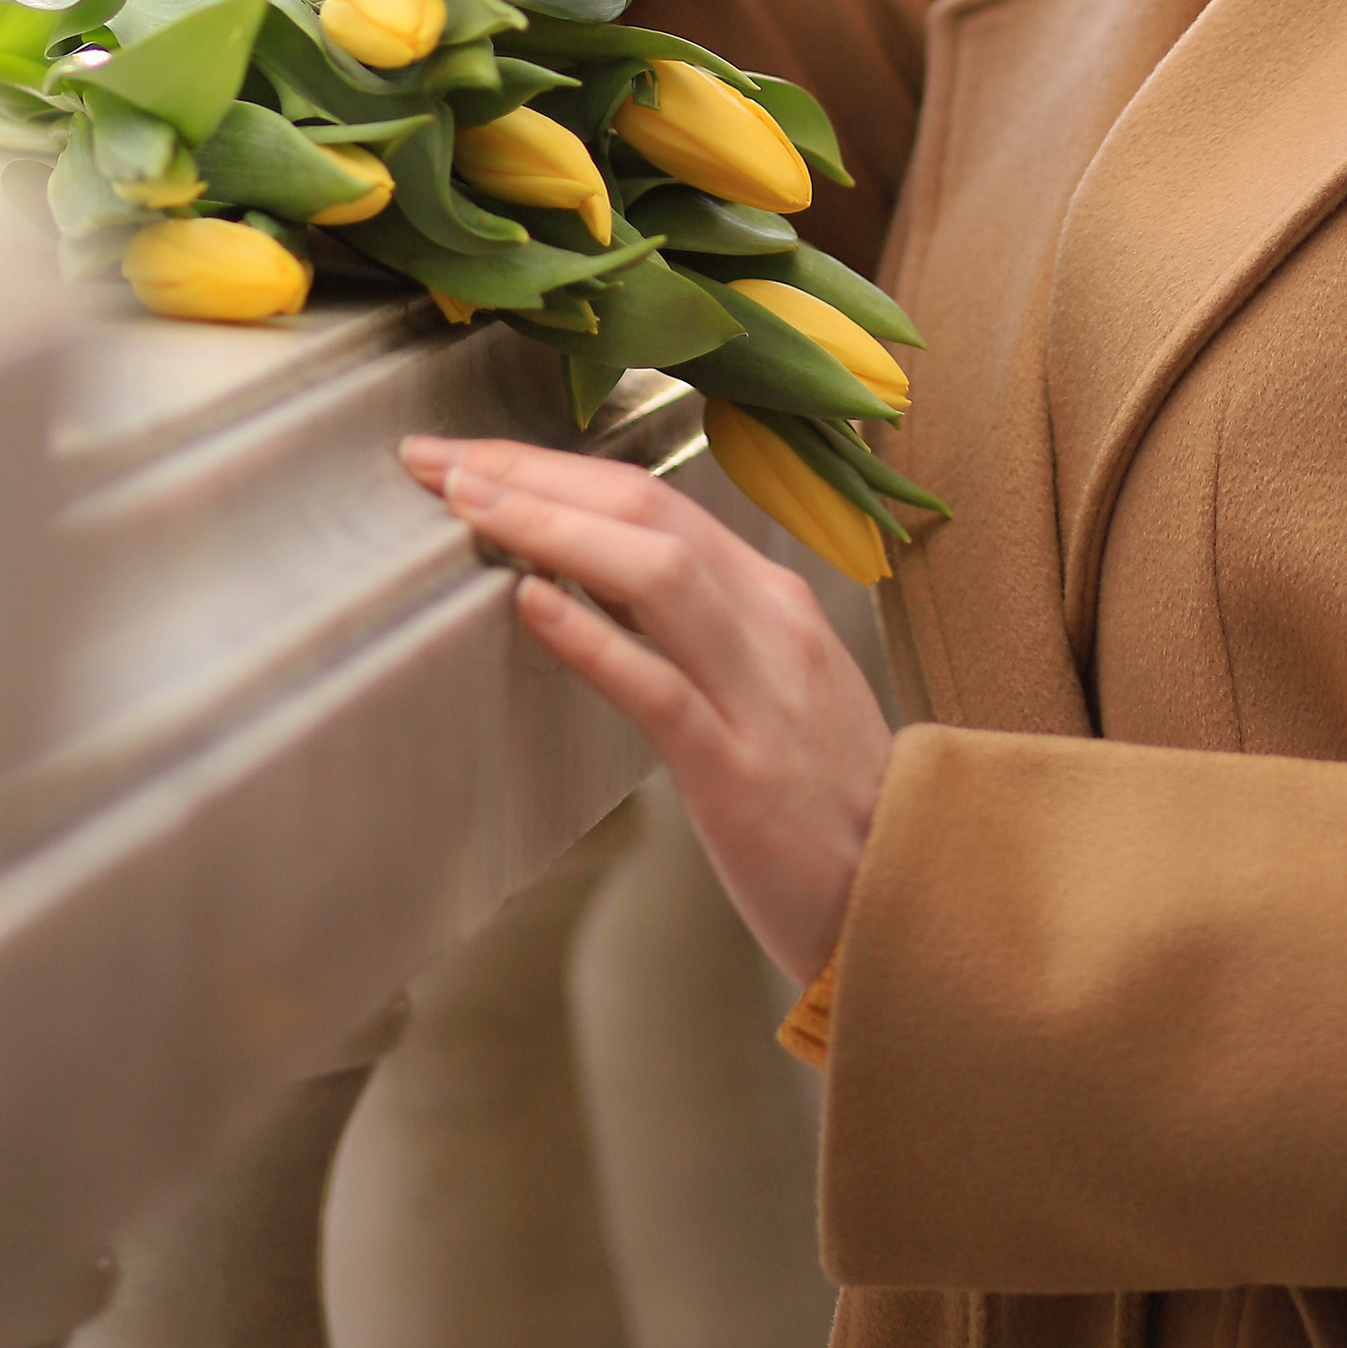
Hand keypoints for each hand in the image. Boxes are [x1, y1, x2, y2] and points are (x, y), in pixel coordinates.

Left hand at [400, 434, 892, 983]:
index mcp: (772, 598)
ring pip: (658, 571)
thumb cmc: (819, 799)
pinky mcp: (739, 772)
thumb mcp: (765, 686)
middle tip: (440, 457)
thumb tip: (579, 579)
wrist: (906, 893)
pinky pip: (659, 687)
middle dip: (535, 474)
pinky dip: (591, 635)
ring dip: (550, 526)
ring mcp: (758, 694)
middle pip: (647, 510)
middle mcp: (769, 624)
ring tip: (468, 505)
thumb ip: (690, 629)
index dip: (552, 465)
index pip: (653, 497)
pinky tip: (532, 603)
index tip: (468, 454)